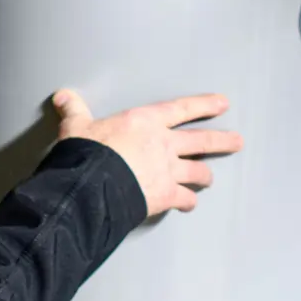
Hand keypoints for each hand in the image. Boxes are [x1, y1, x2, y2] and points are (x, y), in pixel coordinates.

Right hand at [53, 89, 242, 216]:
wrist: (92, 184)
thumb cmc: (87, 152)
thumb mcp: (77, 126)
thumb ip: (75, 111)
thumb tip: (63, 96)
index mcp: (146, 121)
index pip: (182, 109)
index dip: (204, 105)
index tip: (223, 103)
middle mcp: (164, 144)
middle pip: (202, 141)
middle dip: (222, 141)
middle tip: (237, 141)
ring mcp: (168, 171)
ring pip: (198, 172)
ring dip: (205, 176)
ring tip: (209, 178)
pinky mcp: (165, 195)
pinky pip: (185, 199)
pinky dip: (188, 202)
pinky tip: (189, 204)